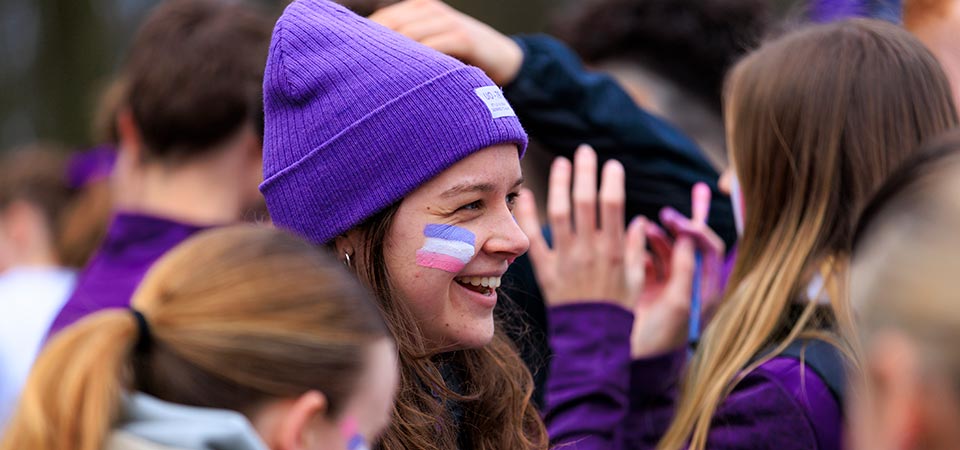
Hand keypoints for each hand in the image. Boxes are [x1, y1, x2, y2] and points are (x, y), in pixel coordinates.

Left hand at [369, 0, 522, 84]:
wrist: (503, 58)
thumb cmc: (459, 58)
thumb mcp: (431, 46)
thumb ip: (407, 49)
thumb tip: (368, 66)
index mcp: (418, 7)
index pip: (382, 19)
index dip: (364, 39)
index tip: (350, 62)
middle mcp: (429, 8)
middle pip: (391, 26)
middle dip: (374, 49)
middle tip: (358, 74)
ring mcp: (446, 20)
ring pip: (408, 36)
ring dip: (392, 58)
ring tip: (376, 80)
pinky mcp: (462, 36)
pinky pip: (431, 47)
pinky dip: (417, 62)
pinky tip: (406, 80)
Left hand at [515, 145, 646, 309]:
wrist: (594, 340)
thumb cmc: (618, 310)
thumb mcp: (635, 279)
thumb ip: (635, 248)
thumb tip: (639, 221)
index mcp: (613, 251)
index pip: (613, 205)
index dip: (611, 181)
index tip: (612, 164)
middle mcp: (589, 251)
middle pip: (585, 202)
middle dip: (585, 173)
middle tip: (584, 151)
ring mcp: (566, 260)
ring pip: (559, 214)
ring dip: (559, 185)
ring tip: (562, 163)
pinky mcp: (547, 271)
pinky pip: (534, 240)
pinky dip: (527, 216)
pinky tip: (525, 195)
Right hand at [630, 183, 725, 357]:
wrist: (634, 362)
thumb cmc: (661, 338)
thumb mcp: (678, 303)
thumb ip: (684, 268)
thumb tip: (687, 236)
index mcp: (706, 290)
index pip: (709, 250)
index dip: (696, 231)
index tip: (677, 220)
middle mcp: (690, 287)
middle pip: (689, 247)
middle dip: (677, 229)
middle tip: (663, 214)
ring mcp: (669, 289)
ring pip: (667, 252)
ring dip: (658, 237)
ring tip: (643, 228)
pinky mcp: (649, 292)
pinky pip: (648, 263)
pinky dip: (641, 252)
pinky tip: (632, 249)